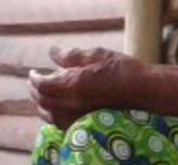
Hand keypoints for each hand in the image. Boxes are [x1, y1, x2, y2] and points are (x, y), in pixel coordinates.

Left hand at [28, 47, 144, 128]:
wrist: (144, 91)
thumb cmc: (122, 70)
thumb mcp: (97, 55)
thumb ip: (71, 55)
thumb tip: (53, 52)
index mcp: (73, 85)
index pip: (43, 84)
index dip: (35, 78)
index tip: (33, 72)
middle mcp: (72, 104)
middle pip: (42, 100)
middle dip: (35, 90)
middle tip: (35, 80)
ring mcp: (78, 117)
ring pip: (49, 115)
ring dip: (42, 103)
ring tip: (43, 94)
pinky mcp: (86, 124)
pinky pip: (60, 123)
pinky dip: (53, 114)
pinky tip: (57, 108)